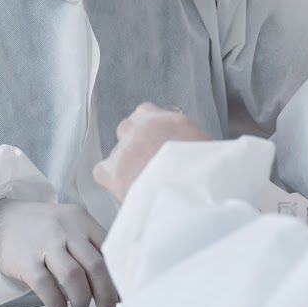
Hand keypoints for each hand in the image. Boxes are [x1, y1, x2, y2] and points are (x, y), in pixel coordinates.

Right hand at [0, 199, 117, 306]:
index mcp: (82, 220)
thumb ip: (90, 246)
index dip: (118, 277)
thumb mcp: (70, 226)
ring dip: (81, 298)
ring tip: (81, 305)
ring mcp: (44, 244)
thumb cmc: (42, 229)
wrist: (0, 219)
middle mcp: (66, 229)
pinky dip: (56, 301)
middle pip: (95, 265)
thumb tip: (113, 282)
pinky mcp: (25, 260)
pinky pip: (45, 285)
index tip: (122, 296)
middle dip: (106, 293)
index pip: (109, 250)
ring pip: (73, 276)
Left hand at [93, 102, 209, 202]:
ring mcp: (126, 149)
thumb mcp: (206, 148)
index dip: (150, 127)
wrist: (189, 194)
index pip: (148, 112)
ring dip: (125, 162)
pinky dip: (109, 178)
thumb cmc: (206, 173)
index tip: (156, 140)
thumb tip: (186, 148)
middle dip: (134, 142)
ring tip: (139, 182)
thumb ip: (190, 140)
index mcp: (171, 120)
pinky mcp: (113, 171)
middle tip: (147, 161)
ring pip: (117, 150)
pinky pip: (101, 171)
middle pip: (128, 127)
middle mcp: (144, 128)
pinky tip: (122, 188)